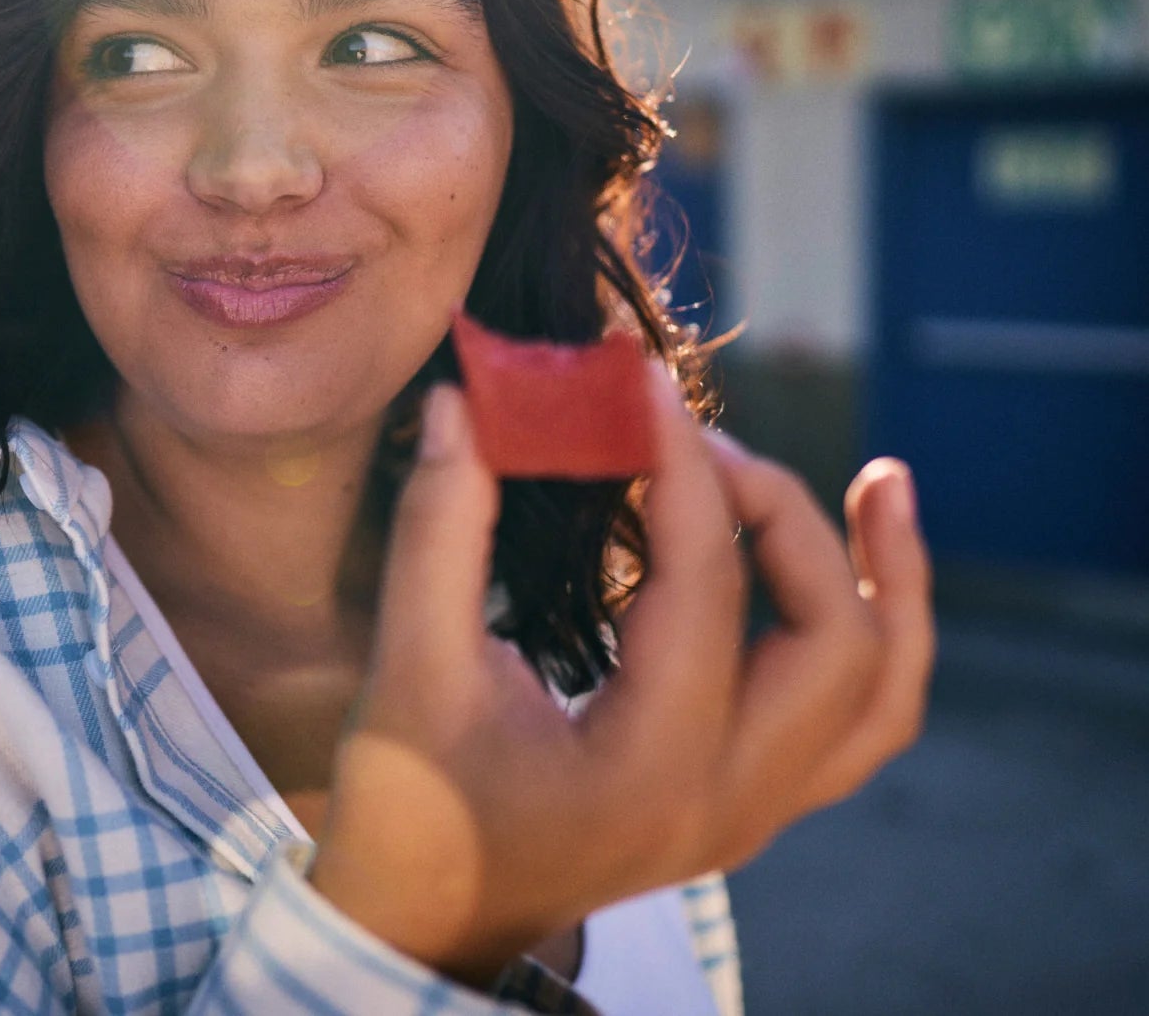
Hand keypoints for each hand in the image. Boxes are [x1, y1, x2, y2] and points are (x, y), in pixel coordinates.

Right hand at [308, 361, 933, 987]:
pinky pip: (861, 721)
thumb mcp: (409, 666)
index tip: (639, 377)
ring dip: (889, 580)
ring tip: (885, 482)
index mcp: (646, 770)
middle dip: (777, 511)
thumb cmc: (405, 806)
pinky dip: (881, 636)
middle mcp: (728, 803)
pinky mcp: (753, 802)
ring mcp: (755, 813)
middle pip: (829, 636)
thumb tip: (462, 402)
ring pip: (880, 691)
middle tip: (695, 440)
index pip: (704, 585)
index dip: (677, 461)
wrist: (428, 918)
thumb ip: (438, 526)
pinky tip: (867, 563)